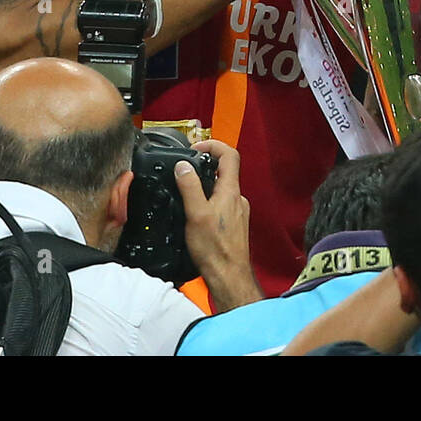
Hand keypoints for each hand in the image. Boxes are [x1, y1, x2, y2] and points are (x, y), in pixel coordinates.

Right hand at [177, 139, 261, 309]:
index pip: (229, 155)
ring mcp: (237, 212)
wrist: (228, 276)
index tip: (195, 148)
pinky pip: (221, 205)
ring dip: (205, 186)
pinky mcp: (234, 225)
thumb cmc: (215, 249)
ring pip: (221, 189)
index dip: (213, 145)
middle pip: (224, 171)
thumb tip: (183, 165)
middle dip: (204, 166)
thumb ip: (190, 187)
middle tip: (185, 170)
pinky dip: (208, 202)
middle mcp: (237, 198)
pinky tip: (195, 215)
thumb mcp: (196, 214)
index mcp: (230, 191)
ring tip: (186, 193)